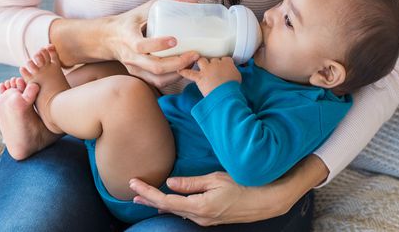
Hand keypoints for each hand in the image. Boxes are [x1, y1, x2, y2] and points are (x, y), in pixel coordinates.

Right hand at [108, 0, 199, 87]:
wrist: (109, 38)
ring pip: (158, 78)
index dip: (159, 45)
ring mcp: (135, 68)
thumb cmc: (130, 21)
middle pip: (155, 67)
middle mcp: (131, 56)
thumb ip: (167, 2)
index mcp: (128, 38)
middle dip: (178, 63)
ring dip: (178, 73)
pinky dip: (173, 78)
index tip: (175, 40)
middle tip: (194, 54)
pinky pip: (158, 82)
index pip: (141, 46)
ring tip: (192, 62)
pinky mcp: (139, 75)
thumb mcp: (144, 8)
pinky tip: (184, 68)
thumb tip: (193, 2)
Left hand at [129, 172, 282, 225]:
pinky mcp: (210, 218)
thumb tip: (170, 183)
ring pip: (176, 211)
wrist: (266, 201)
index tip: (133, 184)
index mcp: (199, 206)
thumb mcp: (216, 179)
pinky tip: (168, 202)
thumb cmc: (243, 185)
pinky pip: (186, 212)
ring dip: (159, 203)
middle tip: (132, 193)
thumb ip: (191, 183)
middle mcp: (199, 217)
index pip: (165, 200)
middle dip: (148, 200)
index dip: (147, 192)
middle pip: (167, 208)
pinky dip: (172, 206)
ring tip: (144, 197)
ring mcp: (205, 220)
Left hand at [178, 57, 240, 95]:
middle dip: (212, 63)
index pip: (224, 58)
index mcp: (226, 62)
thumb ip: (233, 70)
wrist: (226, 94)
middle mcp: (216, 63)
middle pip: (212, 59)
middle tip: (212, 68)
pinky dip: (184, 72)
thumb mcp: (237, 76)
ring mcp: (206, 70)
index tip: (222, 66)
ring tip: (199, 64)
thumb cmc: (233, 87)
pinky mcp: (199, 77)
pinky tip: (180, 70)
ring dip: (200, 62)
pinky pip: (189, 73)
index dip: (222, 62)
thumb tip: (230, 72)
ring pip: (201, 60)